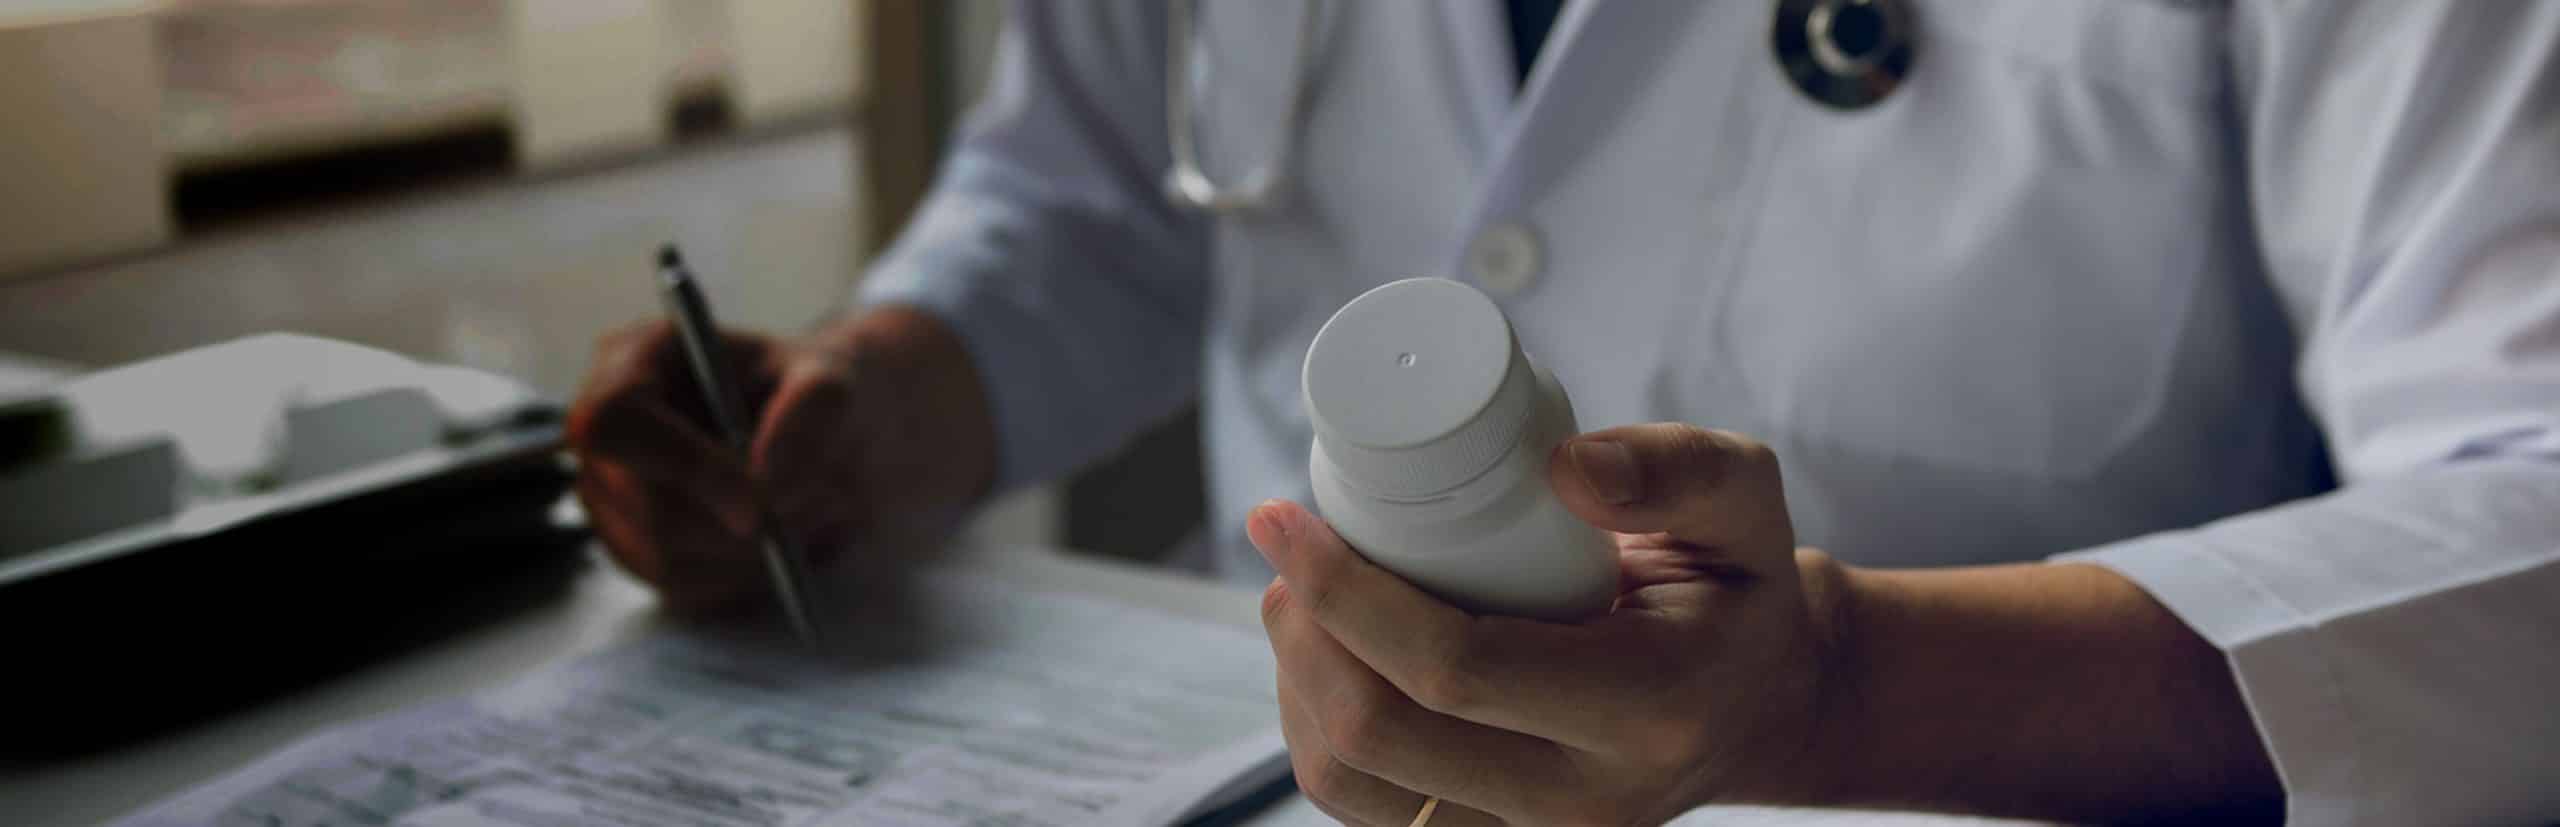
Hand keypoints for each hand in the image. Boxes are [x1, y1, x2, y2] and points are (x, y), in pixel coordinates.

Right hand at [565, 307, 995, 611]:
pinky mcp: (635, 546)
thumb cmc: (815, 389)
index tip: (761, 503)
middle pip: (644, 502)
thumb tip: (766, 477)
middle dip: (742, 520)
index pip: (613, 421)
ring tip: (818, 513)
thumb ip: (809, 413)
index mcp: (635, 360)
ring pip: (663, 555)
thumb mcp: (831, 379)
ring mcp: (611, 494)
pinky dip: (745, 576)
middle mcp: (607, 429)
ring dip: (754, 552)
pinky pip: (681, 586)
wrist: (824, 431)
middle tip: (824, 504)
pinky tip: (787, 541)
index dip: (683, 466)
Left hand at [1252, 424, 1850, 825]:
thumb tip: (1563, 467)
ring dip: (1297, 683)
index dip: (1348, 594)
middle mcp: (1583, 800)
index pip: (1455, 669)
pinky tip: (1324, 656)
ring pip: (1351, 786)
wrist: (1759, 705)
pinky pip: (1363, 807)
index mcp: (1647, 709)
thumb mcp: (1746, 501)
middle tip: (1285, 549)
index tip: (1285, 518)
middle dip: (1305, 634)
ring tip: (1298, 597)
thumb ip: (1681, 468)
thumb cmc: (1735, 589)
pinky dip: (1317, 729)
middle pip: (1381, 736)